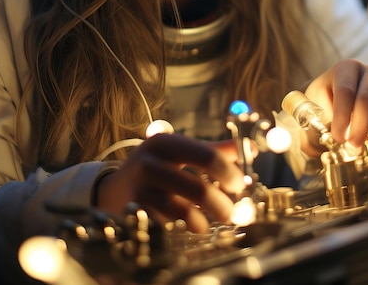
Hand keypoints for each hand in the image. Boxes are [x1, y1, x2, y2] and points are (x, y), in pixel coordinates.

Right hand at [94, 133, 244, 232]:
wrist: (116, 188)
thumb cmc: (158, 167)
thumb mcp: (182, 153)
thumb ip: (215, 150)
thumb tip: (251, 148)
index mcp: (167, 142)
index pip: (205, 154)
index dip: (227, 170)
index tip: (240, 184)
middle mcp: (150, 161)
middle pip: (195, 184)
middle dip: (219, 202)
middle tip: (233, 212)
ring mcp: (140, 187)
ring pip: (179, 207)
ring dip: (201, 219)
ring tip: (210, 223)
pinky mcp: (134, 209)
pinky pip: (164, 222)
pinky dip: (182, 226)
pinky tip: (193, 226)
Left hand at [302, 59, 367, 157]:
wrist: (334, 101)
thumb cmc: (323, 103)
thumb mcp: (312, 108)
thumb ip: (313, 125)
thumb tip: (319, 145)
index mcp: (346, 69)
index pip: (346, 89)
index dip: (342, 115)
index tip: (337, 137)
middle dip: (361, 123)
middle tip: (353, 144)